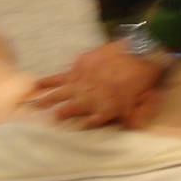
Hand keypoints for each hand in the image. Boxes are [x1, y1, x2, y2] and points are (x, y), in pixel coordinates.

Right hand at [30, 38, 167, 128]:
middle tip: (38, 116)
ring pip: (62, 89)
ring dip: (47, 96)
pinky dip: (52, 78)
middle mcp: (92, 94)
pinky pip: (65, 72)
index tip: (67, 131)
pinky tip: (39, 81)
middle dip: (55, 111)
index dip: (81, 125)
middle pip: (69, 105)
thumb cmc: (146, 77)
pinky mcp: (83, 62)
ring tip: (33, 101)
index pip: (91, 121)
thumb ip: (138, 116)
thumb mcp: (147, 101)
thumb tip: (131, 129)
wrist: (143, 49)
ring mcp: (85, 77)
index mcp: (107, 106)